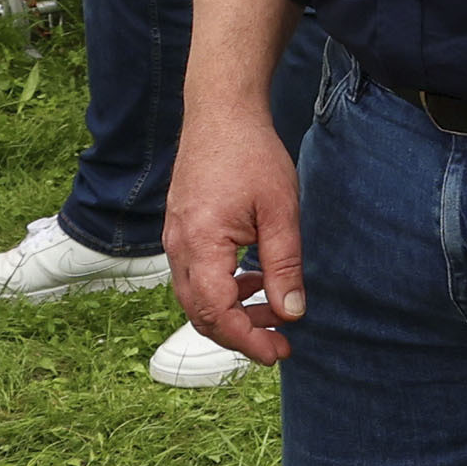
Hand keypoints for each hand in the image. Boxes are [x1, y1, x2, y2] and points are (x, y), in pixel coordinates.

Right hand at [163, 96, 303, 368]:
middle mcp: (178, 247)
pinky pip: (195, 276)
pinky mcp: (180, 231)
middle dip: (240, 335)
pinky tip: (254, 281)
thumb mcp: (280, 212)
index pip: (216, 312)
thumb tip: (291, 314)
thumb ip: (284, 266)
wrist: (221, 112)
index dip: (247, 340)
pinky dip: (223, 290)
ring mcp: (174, 239)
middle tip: (281, 344)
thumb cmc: (252, 155)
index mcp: (200, 244)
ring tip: (275, 311)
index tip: (279, 352)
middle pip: (201, 313)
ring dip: (233, 313)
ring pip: (196, 298)